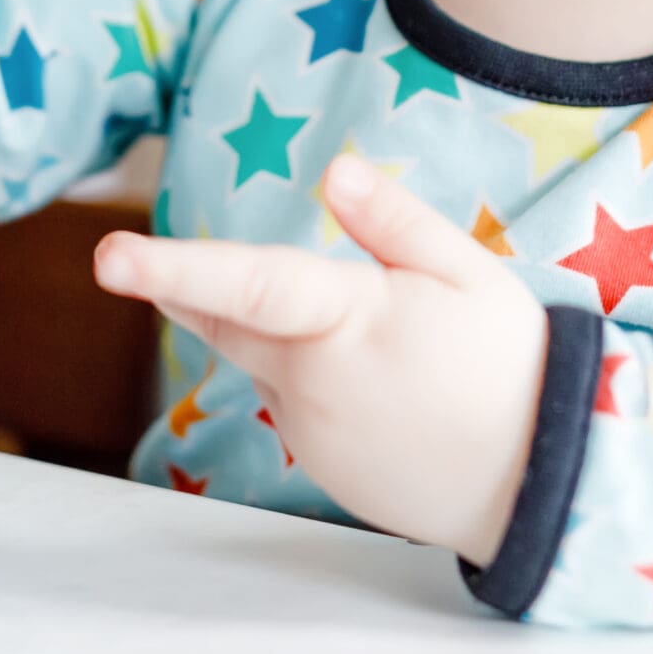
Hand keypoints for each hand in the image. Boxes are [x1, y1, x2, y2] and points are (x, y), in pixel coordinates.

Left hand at [93, 155, 547, 564]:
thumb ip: (395, 222)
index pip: (243, 284)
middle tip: (131, 261)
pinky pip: (295, 403)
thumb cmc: (512, 368)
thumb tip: (335, 170)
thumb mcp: (469, 275)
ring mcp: (310, 431)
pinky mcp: (320, 466)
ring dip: (283, 334)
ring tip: (383, 340)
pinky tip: (384, 384)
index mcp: (344, 323)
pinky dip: (315, 380)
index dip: (171, 267)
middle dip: (180, 286)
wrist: (543, 482)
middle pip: (224, 319)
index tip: (109, 257)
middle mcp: (309, 383)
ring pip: (265, 361)